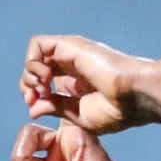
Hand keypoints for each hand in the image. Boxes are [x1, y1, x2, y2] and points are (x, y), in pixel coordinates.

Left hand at [21, 35, 154, 134]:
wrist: (133, 96)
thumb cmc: (116, 110)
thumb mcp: (78, 116)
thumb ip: (55, 108)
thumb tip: (32, 108)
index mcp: (75, 84)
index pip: (41, 82)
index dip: (32, 93)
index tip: (35, 105)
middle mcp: (71, 67)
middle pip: (35, 67)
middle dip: (27, 84)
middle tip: (37, 96)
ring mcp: (70, 54)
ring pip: (34, 54)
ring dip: (29, 73)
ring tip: (43, 87)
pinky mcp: (69, 45)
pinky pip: (38, 44)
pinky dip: (33, 62)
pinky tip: (46, 78)